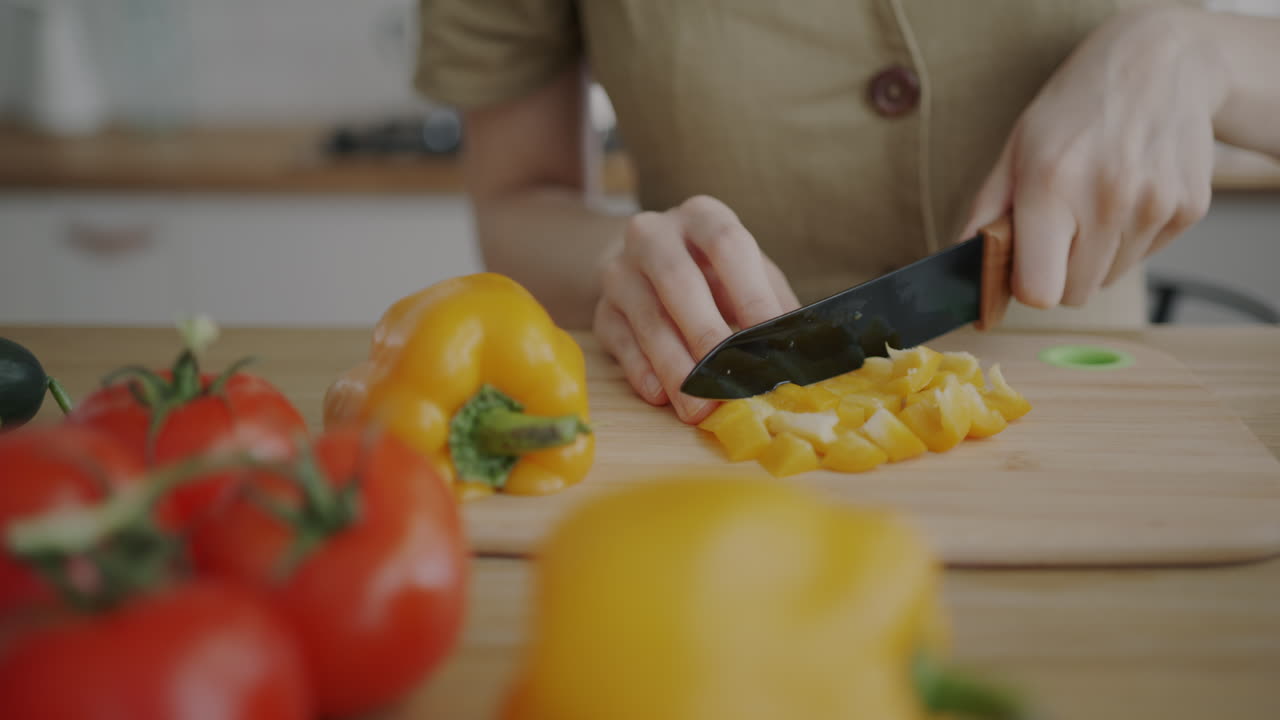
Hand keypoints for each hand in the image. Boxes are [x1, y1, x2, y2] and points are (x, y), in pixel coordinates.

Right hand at [593, 195, 800, 423]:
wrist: (646, 264)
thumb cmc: (713, 273)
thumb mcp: (749, 272)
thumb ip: (773, 303)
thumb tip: (801, 349)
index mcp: (702, 217)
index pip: (727, 244)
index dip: (752, 293)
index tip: (774, 341)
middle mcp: (653, 234)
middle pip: (679, 281)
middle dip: (707, 335)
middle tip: (731, 381)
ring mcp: (620, 271)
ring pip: (648, 319)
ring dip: (675, 367)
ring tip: (699, 407)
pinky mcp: (601, 309)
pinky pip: (620, 342)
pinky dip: (642, 371)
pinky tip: (662, 396)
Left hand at [962, 7, 1225, 308]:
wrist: (1157, 63)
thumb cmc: (1075, 109)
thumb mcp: (1016, 150)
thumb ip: (987, 213)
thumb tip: (962, 263)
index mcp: (1052, 187)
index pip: (1040, 290)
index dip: (1028, 286)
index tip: (1025, 267)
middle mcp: (1108, 199)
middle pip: (1076, 293)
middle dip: (1061, 271)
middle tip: (1060, 227)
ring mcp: (1155, 204)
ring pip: (1111, 278)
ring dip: (1098, 255)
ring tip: (1096, 201)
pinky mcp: (1190, 208)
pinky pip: (1146, 256)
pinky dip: (1132, 237)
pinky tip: (1130, 192)